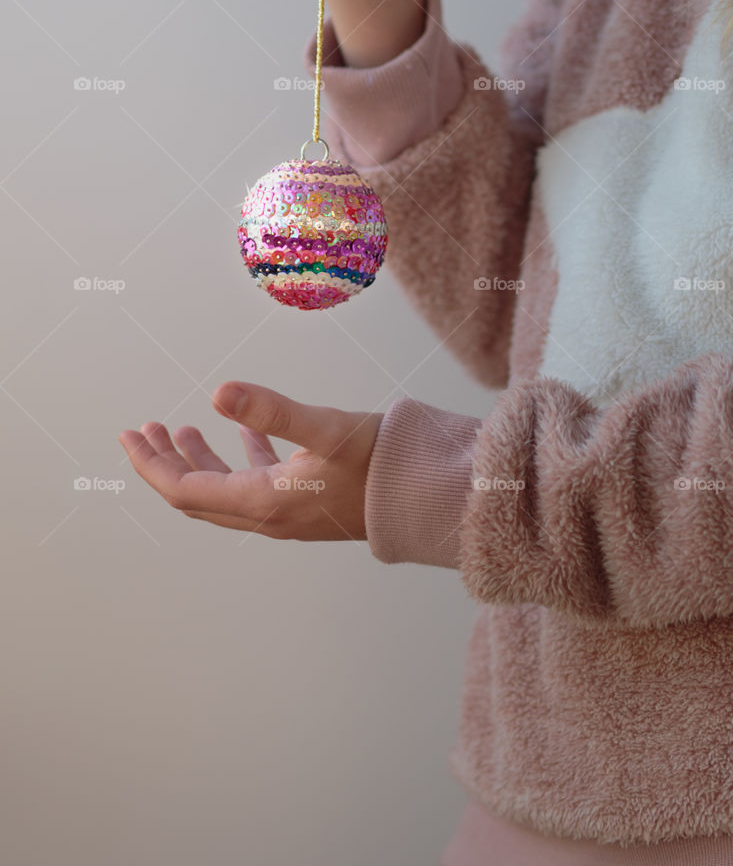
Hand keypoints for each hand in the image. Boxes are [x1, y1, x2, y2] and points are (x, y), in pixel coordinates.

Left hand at [118, 381, 382, 540]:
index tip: (129, 436)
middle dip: (165, 462)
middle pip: (197, 494)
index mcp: (264, 502)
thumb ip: (272, 410)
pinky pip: (260, 483)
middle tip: (142, 431)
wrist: (430, 497)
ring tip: (179, 430)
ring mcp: (289, 512)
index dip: (152, 465)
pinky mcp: (309, 502)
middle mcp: (270, 515)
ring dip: (198, 460)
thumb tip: (218, 391)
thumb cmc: (383, 463)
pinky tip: (244, 436)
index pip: (186, 490)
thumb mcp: (326, 429)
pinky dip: (241, 458)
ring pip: (225, 490)